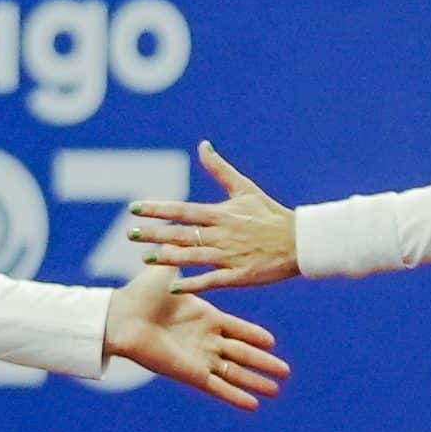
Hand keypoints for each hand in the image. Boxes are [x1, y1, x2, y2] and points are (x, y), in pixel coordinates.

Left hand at [104, 264, 288, 411]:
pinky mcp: (191, 373)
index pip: (237, 329)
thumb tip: (186, 238)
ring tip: (276, 391)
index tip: (273, 342)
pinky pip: (218, 387)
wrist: (124, 316)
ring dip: (255, 382)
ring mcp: (199, 358)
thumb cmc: (142, 293)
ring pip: (234, 372)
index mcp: (204, 317)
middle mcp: (204, 340)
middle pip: (241, 354)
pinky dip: (235, 396)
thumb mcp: (171, 274)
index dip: (254, 336)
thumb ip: (185, 260)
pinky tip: (253, 405)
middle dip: (263, 363)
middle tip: (285, 372)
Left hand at [126, 142, 298, 293]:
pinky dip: (194, 282)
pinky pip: (212, 280)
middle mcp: (222, 234)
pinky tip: (174, 286)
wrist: (300, 241)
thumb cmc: (271, 214)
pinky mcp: (239, 275)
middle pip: (181, 234)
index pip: (182, 210)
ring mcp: (230, 256)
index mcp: (221, 214)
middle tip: (129, 234)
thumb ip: (220, 169)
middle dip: (154, 234)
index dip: (157, 209)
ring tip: (145, 258)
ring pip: (193, 256)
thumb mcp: (246, 188)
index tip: (134, 208)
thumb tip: (202, 145)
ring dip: (168, 257)